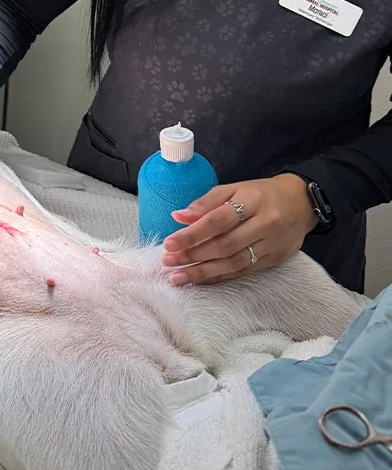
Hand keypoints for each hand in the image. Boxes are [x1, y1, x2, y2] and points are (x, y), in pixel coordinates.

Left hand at [161, 174, 317, 285]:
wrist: (302, 203)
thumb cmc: (261, 194)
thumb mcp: (235, 189)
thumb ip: (207, 202)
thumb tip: (178, 217)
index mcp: (252, 200)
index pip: (218, 220)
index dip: (193, 234)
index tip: (169, 243)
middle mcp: (264, 223)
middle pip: (225, 244)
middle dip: (194, 255)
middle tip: (168, 262)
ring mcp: (271, 244)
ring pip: (234, 263)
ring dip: (203, 273)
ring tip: (179, 277)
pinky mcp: (275, 260)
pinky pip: (244, 271)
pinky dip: (220, 277)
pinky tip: (201, 280)